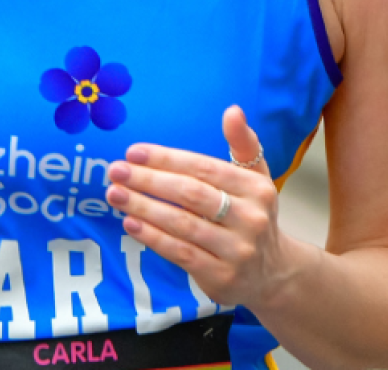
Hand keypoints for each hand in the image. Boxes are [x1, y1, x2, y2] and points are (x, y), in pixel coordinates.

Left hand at [107, 107, 294, 308]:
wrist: (272, 272)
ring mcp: (237, 249)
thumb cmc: (253, 215)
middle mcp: (251, 218)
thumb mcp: (256, 178)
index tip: (134, 151)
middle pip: (191, 194)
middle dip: (149, 181)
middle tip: (116, 171)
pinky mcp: (221, 276)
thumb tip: (233, 110)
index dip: (167, 159)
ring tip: (115, 195)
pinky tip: (130, 223)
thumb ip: (243, 144)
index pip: (205, 168)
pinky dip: (152, 237)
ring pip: (182, 224)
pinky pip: (180, 252)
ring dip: (144, 207)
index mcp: (257, 188)